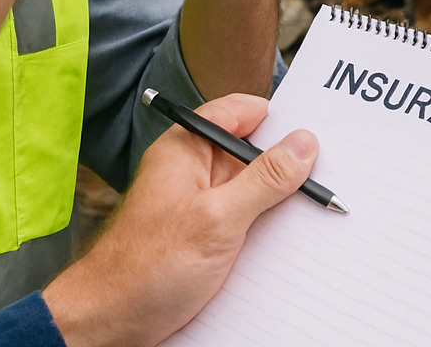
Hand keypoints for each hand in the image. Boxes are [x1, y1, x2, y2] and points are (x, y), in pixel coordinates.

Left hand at [44, 94, 317, 346]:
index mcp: (184, 148)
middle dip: (281, 168)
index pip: (237, 112)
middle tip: (318, 185)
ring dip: (273, 205)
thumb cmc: (148, 267)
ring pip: (248, 190)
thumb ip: (263, 180)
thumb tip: (302, 145)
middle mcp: (189, 169)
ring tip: (300, 222)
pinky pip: (241, 221)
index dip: (275, 121)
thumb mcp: (218, 219)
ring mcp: (195, 203)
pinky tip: (279, 248)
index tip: (312, 139)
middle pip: (247, 152)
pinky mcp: (200, 235)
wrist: (112, 318)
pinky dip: (261, 230)